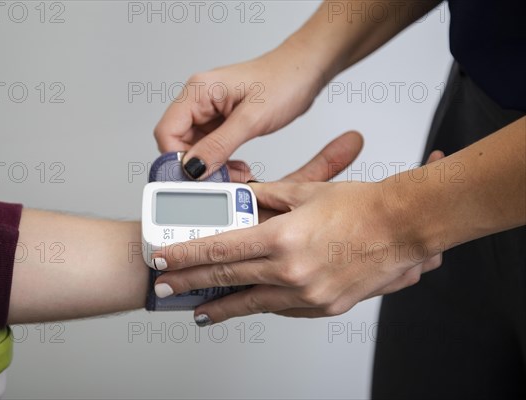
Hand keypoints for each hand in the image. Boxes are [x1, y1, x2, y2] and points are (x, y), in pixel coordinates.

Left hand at [151, 151, 443, 324]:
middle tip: (167, 288)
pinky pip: (283, 308)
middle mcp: (292, 271)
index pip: (221, 248)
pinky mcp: (323, 306)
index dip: (187, 256)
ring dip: (222, 306)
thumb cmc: (361, 206)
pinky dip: (262, 304)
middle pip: (228, 278)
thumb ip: (268, 198)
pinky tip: (248, 303)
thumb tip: (243, 201)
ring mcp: (308, 294)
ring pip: (252, 302)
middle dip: (191, 284)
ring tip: (200, 307)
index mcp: (283, 238)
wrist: (403, 228)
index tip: (164, 260)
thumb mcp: (305, 193)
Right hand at [154, 40, 325, 179]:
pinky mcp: (221, 120)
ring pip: (195, 149)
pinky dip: (222, 162)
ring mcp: (209, 111)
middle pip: (178, 143)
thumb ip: (219, 146)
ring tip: (238, 174)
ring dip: (212, 167)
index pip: (167, 132)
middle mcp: (198, 100)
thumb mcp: (251, 119)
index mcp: (197, 91)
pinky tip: (238, 167)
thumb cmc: (284, 81)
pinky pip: (211, 148)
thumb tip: (193, 169)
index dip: (177, 159)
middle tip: (224, 179)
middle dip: (199, 167)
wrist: (306, 71)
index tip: (198, 178)